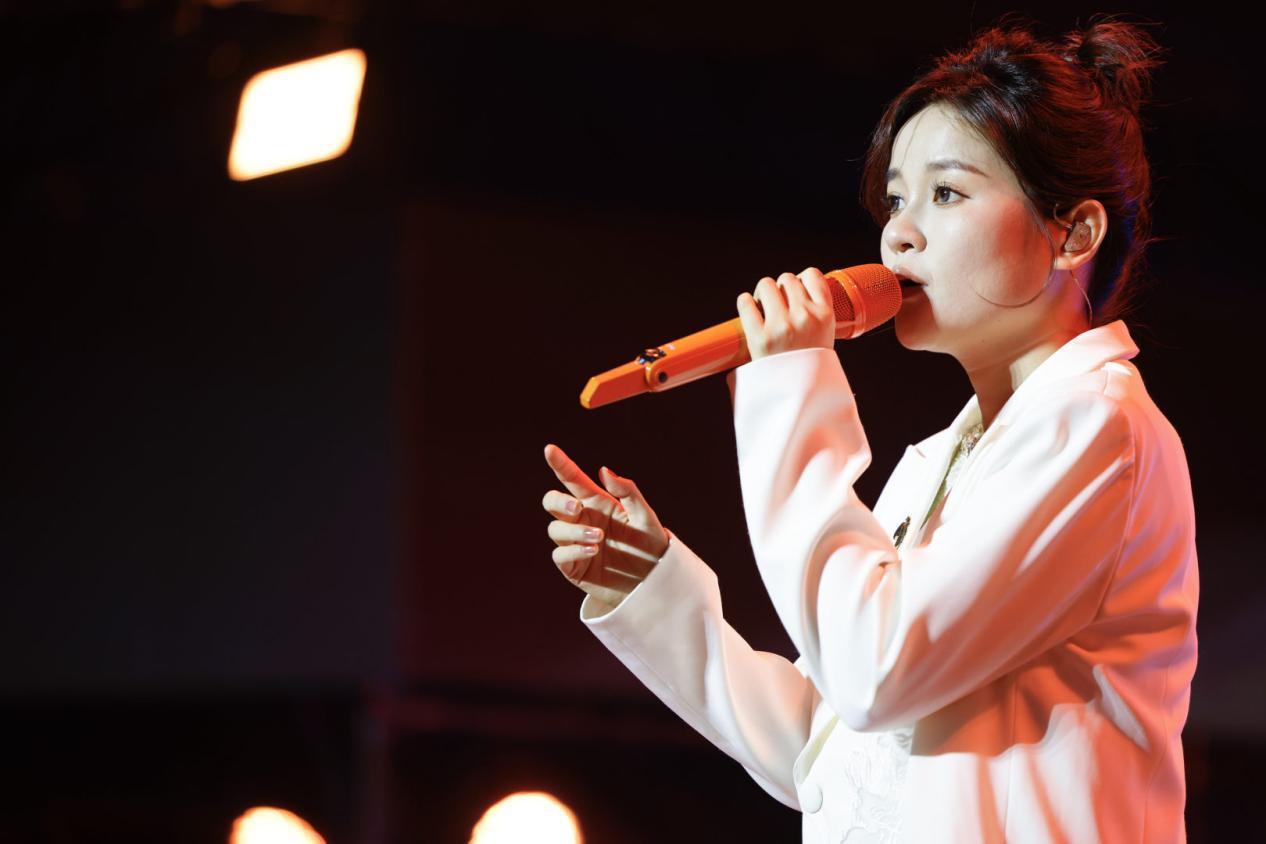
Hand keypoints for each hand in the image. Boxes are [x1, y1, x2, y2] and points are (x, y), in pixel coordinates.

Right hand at [542, 443, 669, 608]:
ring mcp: (575, 543)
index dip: (560, 464)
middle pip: (553, 502)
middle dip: (558, 501)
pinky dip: (572, 550)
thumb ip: (627, 492)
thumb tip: (604, 470)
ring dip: (573, 531)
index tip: (550, 449)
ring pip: (555, 529)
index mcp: (597, 503)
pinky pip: (559, 554)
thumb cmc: (650, 546)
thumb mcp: (645, 517)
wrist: (651, 583)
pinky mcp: (573, 566)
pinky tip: (592, 551)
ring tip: (599, 538)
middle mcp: (583, 520)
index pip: (573, 479)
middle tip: (577, 508)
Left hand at [736, 267, 834, 359]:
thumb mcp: (826, 336)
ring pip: (766, 285)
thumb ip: (815, 313)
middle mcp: (804, 316)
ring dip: (762, 293)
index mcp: (825, 315)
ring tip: (763, 308)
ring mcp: (781, 326)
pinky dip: (745, 303)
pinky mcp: (759, 337)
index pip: (812, 275)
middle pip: (786, 279)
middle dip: (780, 289)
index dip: (801, 279)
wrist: (799, 397)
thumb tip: (797, 286)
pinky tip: (749, 310)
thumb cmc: (810, 367)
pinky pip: (745, 303)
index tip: (796, 290)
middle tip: (776, 305)